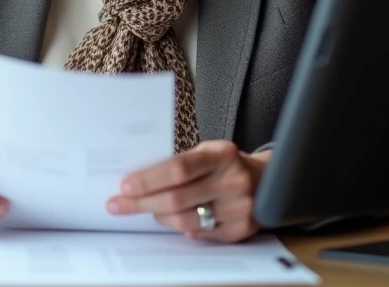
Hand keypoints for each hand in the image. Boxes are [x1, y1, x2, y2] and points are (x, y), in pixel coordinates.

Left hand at [105, 141, 269, 242]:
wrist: (269, 180)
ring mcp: (239, 208)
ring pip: (186, 221)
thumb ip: (182, 163)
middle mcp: (232, 181)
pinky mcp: (241, 230)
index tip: (126, 186)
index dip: (149, 179)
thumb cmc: (227, 164)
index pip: (179, 169)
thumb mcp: (209, 152)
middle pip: (177, 199)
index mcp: (222, 155)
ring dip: (160, 217)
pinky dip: (182, 229)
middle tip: (120, 204)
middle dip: (143, 203)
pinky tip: (175, 220)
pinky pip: (200, 235)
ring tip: (149, 210)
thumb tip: (140, 179)